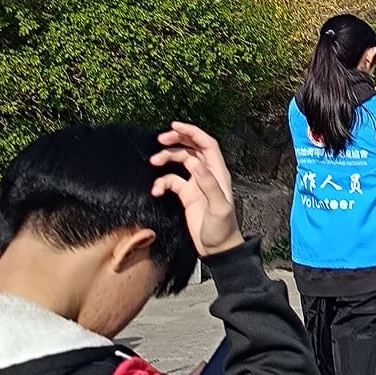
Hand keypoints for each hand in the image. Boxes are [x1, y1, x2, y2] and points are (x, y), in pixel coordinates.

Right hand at [152, 123, 242, 256]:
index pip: (207, 145)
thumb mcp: (219, 208)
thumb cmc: (222, 229)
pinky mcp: (186, 195)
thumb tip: (198, 165)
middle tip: (160, 139)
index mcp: (218, 173)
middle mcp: (207, 175)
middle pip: (192, 148)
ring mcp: (196, 184)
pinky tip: (156, 191)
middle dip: (177, 140)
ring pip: (180, 162)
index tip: (175, 126)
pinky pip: (171, 182)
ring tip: (153, 162)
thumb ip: (210, 186)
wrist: (216, 248)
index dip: (193, 132)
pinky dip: (162, 183)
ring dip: (166, 159)